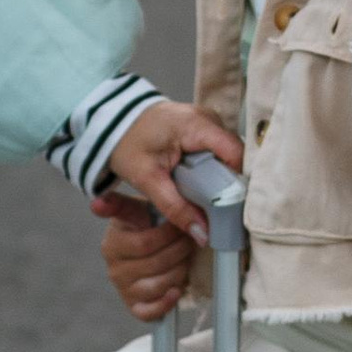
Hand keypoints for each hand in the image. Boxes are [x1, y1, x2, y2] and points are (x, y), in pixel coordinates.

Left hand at [97, 97, 242, 236]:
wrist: (111, 122)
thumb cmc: (126, 143)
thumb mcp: (148, 180)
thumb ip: (176, 208)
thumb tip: (202, 234)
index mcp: (196, 124)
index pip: (235, 153)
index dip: (240, 182)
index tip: (235, 209)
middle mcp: (207, 118)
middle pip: (235, 155)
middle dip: (231, 185)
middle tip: (223, 213)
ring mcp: (207, 120)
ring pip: (228, 155)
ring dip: (223, 179)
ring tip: (213, 203)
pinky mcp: (203, 126)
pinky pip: (219, 151)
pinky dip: (214, 170)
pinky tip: (205, 188)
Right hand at [99, 202, 197, 323]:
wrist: (148, 245)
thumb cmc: (146, 225)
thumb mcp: (135, 208)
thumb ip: (119, 203)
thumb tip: (96, 203)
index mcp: (112, 244)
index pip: (145, 244)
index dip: (170, 236)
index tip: (182, 226)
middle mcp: (114, 269)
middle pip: (156, 265)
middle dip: (180, 251)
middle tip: (190, 240)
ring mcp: (124, 289)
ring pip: (157, 286)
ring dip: (179, 272)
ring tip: (185, 259)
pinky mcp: (134, 306)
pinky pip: (149, 312)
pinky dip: (166, 303)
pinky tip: (176, 289)